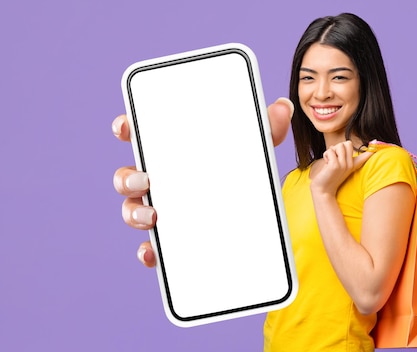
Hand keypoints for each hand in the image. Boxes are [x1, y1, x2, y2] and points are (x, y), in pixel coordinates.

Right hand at [112, 97, 293, 266]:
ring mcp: (161, 209)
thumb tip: (284, 106)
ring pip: (133, 211)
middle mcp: (160, 180)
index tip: (126, 128)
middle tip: (145, 181)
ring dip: (134, 214)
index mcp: (173, 152)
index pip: (140, 135)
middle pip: (128, 176)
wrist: (252, 212)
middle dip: (127, 178)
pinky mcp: (170, 238)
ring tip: (154, 217)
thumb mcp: (256, 148)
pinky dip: (148, 251)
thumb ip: (268, 128)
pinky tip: (154, 254)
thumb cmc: (242, 169)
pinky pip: (151, 246)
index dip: (127, 128)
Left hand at [309, 141, 372, 195]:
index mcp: (353, 164)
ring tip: (329, 161)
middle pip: (347, 143)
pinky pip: (330, 151)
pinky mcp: (335, 165)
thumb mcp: (341, 167)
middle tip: (334, 158)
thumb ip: (345, 157)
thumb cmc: (330, 176)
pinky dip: (326, 155)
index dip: (372, 149)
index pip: (366, 155)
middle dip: (338, 147)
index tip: (377, 143)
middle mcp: (350, 165)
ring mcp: (343, 165)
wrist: (323, 190)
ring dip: (331, 151)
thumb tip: (350, 146)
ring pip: (339, 145)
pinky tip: (326, 164)